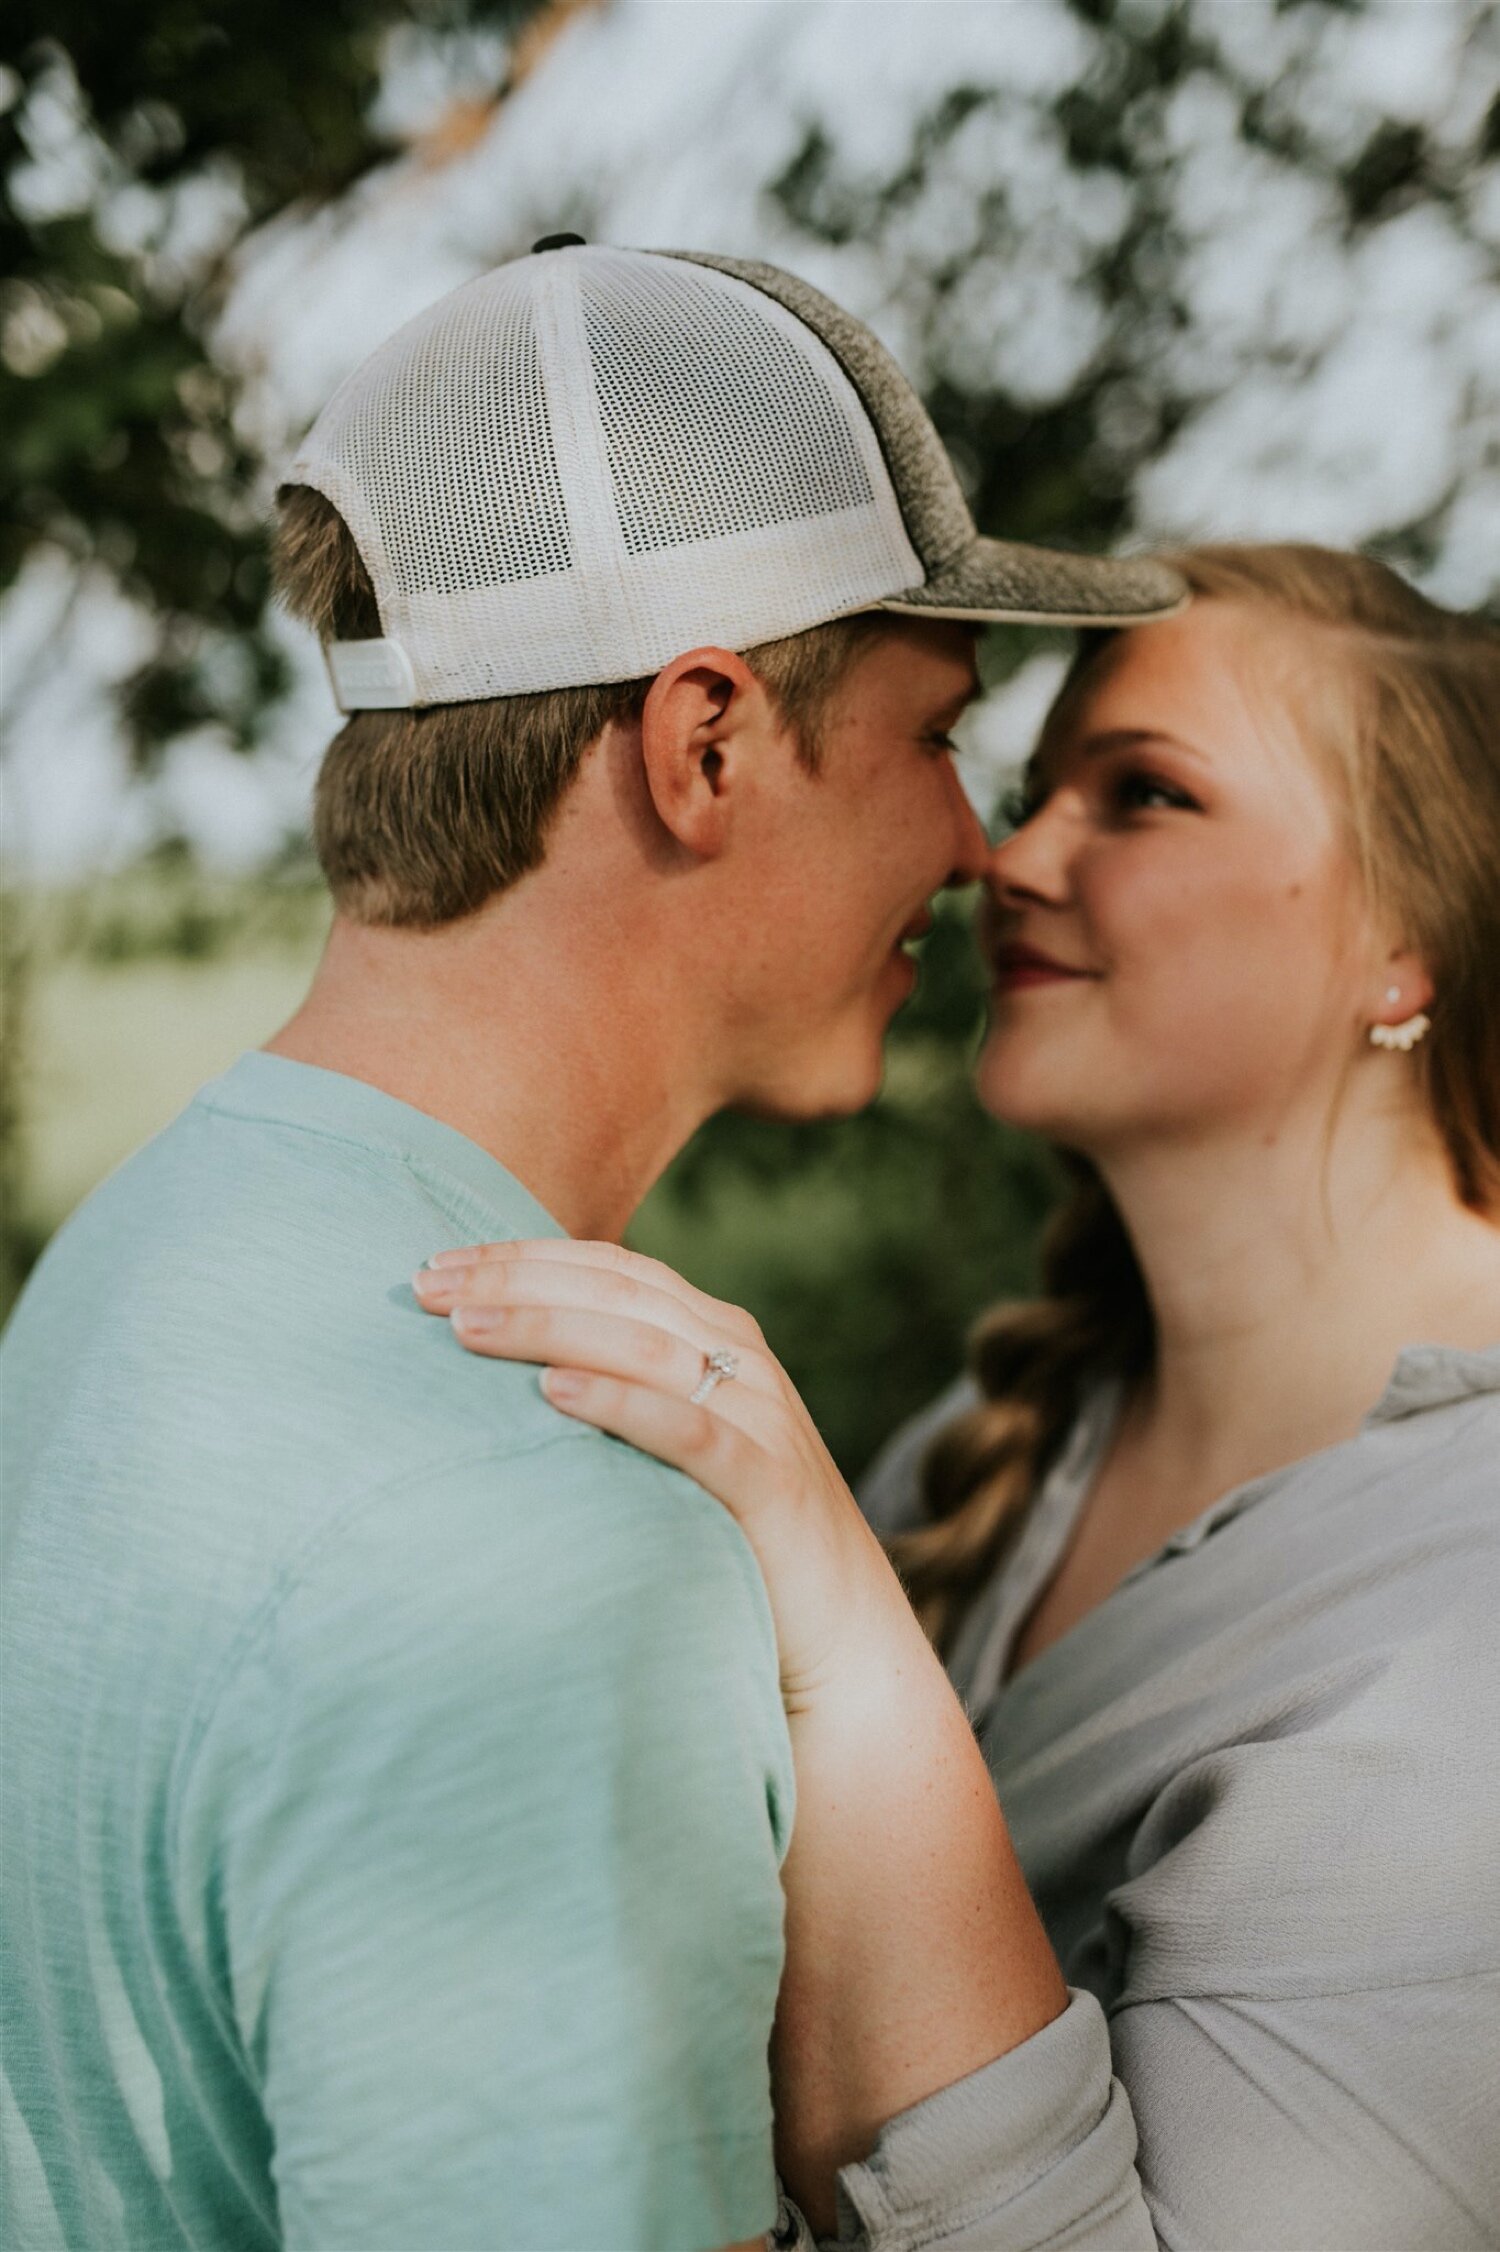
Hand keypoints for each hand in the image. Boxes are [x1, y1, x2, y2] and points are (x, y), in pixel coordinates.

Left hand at [413, 1240, 919, 1707]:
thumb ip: (619, 1396)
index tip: (435, 1263)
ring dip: (549, 1328)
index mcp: (717, 1337)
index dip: (523, 1255)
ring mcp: (761, 1417)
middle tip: (426, 1286)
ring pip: (645, 1345)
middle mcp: (743, 1361)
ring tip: (466, 1328)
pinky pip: (688, 1429)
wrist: (842, 1638)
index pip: (611, 1269)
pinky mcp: (769, 1484)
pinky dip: (619, 1402)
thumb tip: (504, 1376)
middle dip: (517, 1280)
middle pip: (618, 1294)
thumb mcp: (675, 1446)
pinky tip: (553, 1391)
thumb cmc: (735, 1539)